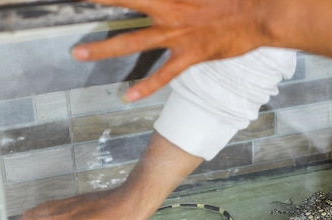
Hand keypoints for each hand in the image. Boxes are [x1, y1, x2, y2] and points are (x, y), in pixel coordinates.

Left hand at [72, 0, 267, 100]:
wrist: (260, 14)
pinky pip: (164, 74)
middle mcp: (169, 10)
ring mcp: (178, 34)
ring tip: (76, 52)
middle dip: (97, 3)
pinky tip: (128, 97)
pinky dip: (146, 86)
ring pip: (132, 41)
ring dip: (103, 47)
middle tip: (71, 5)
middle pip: (124, 5)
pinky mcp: (191, 55)